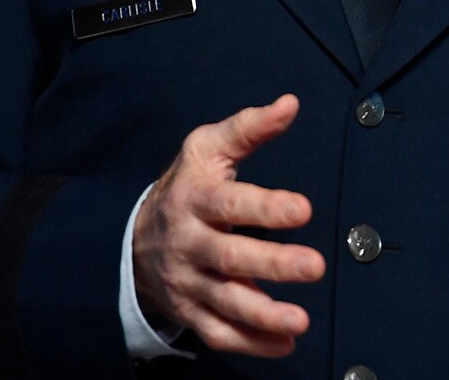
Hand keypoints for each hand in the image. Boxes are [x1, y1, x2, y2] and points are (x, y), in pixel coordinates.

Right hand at [132, 94, 325, 356]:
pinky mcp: (191, 311)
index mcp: (196, 199)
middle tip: (315, 267)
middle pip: (229, 258)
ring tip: (301, 321)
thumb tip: (290, 104)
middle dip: (272, 265)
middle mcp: (189, 243)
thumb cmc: (187, 184)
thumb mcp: (207, 148)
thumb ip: (249, 128)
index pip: (230, 204)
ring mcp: (188, 282)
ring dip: (263, 315)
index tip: (305, 209)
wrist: (132, 238)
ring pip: (224, 303)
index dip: (266, 207)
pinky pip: (217, 333)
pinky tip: (284, 343)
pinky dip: (250, 343)